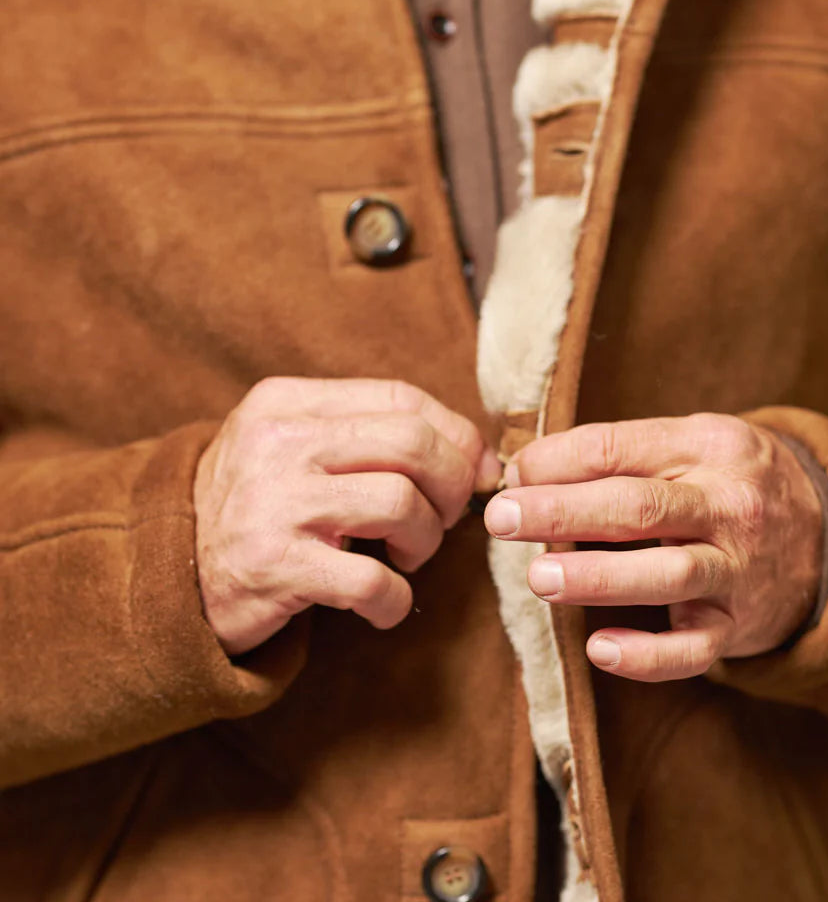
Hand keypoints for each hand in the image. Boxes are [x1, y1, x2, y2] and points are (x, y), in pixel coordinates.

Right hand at [194, 377, 500, 655]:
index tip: (475, 470)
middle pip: (412, 442)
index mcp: (288, 402)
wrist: (170, 575)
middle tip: (445, 518)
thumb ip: (372, 438)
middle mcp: (278, 443)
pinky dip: (395, 600)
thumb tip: (479, 459)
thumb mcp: (295, 447)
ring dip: (426, 539)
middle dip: (452, 484)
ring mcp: (273, 503)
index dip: (456, 435)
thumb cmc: (260, 506)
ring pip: (401, 502)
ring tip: (407, 556)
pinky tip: (383, 605)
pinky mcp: (274, 568)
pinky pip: (372, 579)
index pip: (401, 398)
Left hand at [484, 414, 822, 681]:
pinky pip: (694, 649)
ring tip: (539, 576)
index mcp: (711, 445)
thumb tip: (527, 473)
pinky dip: (647, 657)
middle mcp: (730, 504)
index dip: (559, 460)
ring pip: (668, 574)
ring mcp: (739, 568)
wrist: (826, 535)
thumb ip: (619, 455)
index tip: (511, 474)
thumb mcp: (691, 446)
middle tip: (502, 518)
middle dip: (563, 511)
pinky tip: (599, 649)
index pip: (621, 447)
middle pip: (638, 507)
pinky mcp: (739, 625)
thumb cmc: (727, 483)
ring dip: (598, 577)